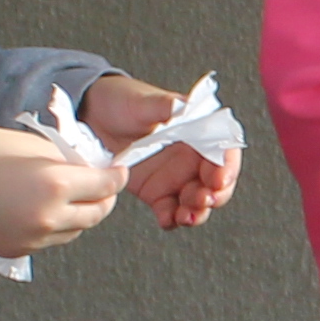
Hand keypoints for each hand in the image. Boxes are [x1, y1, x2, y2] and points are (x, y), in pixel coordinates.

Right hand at [0, 128, 127, 260]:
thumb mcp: (34, 146)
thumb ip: (67, 161)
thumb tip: (88, 170)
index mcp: (56, 185)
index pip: (105, 186)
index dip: (117, 177)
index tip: (119, 172)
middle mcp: (50, 217)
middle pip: (97, 214)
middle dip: (105, 199)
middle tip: (104, 187)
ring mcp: (34, 239)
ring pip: (76, 231)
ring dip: (80, 214)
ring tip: (72, 198)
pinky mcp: (19, 251)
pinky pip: (50, 241)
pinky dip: (55, 227)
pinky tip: (44, 210)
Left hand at [80, 79, 234, 228]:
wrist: (92, 117)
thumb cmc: (122, 100)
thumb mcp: (143, 100)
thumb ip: (165, 105)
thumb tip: (184, 106)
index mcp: (198, 131)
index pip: (224, 150)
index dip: (227, 166)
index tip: (218, 179)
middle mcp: (192, 157)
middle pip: (217, 183)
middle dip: (216, 195)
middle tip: (204, 200)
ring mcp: (175, 178)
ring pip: (197, 202)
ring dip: (197, 212)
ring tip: (186, 216)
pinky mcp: (156, 193)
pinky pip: (170, 211)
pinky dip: (172, 220)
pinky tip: (167, 220)